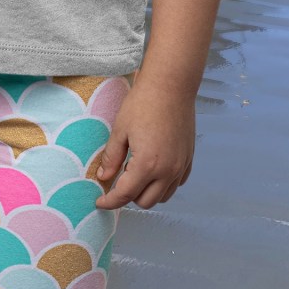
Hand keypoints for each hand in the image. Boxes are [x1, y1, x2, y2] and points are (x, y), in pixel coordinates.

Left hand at [95, 75, 194, 210]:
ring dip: (147, 192)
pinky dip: (163, 184)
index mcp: (147, 165)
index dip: (109, 202)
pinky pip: (176, 183)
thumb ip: (111, 158)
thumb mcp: (120, 130)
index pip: (125, 195)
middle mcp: (167, 171)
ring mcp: (181, 166)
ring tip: (135, 171)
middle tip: (117, 179)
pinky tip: (153, 168)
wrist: (171, 86)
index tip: (99, 202)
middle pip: (145, 202)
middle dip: (128, 196)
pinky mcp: (189, 159)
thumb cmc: (142, 104)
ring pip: (163, 196)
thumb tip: (104, 178)